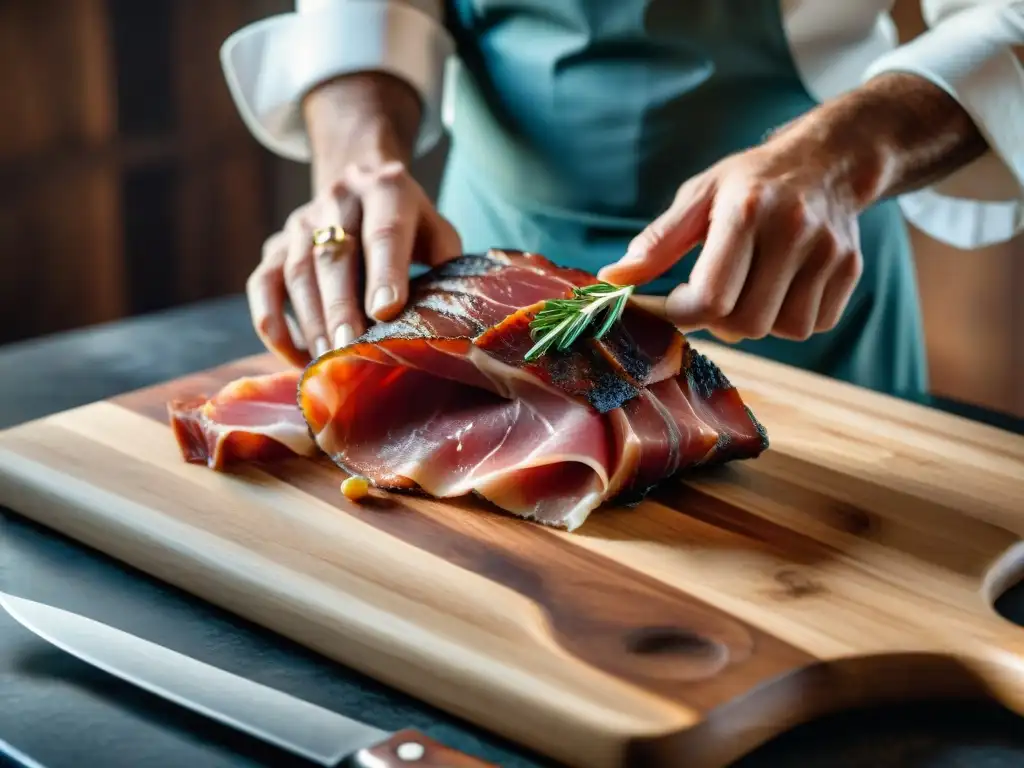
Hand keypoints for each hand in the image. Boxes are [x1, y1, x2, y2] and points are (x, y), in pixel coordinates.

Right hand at [250, 161, 460, 366]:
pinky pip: (263, 284)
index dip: (385, 271)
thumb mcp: (437, 230)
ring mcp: (301, 222)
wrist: (361, 181)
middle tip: (348, 349)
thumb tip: (446, 319)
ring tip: (326, 360)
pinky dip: (273, 322)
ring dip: (310, 320)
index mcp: (387, 189)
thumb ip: (445, 265)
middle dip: (340, 306)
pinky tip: (295, 355)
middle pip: (333, 255)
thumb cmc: (409, 223)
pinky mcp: (276, 245)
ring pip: (297, 271)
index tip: (386, 311)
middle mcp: (339, 199)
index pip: (384, 230)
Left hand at [600, 71, 989, 344]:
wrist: (828, 160)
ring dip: (758, 322)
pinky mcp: (851, 268)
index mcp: (746, 211)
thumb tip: (612, 280)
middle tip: (711, 299)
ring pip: (784, 330)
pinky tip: (780, 288)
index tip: (674, 303)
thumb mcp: (698, 196)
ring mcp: (828, 251)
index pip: (712, 298)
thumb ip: (657, 242)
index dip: (684, 313)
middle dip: (719, 322)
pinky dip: (790, 319)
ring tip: (749, 290)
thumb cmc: (750, 182)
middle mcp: (793, 230)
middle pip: (747, 323)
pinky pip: (815, 324)